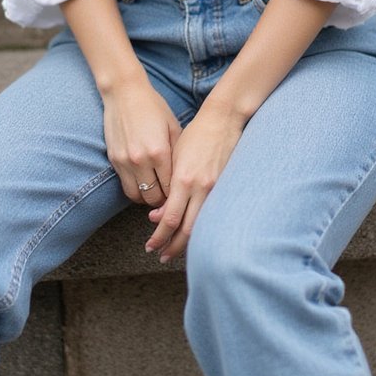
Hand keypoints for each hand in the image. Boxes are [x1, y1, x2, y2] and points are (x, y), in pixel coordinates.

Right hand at [102, 78, 181, 205]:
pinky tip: (144, 182)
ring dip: (147, 197)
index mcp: (159, 152)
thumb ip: (178, 154)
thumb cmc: (153, 107)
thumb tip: (183, 177)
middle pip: (153, 197)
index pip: (170, 187)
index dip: (177, 194)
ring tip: (156, 192)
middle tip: (169, 197)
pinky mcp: (114, 160)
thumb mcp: (174, 127)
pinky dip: (135, 188)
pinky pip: (125, 185)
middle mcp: (140, 160)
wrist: (124, 92)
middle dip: (163, 200)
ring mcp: (125, 161)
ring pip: (137, 196)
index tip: (181, 194)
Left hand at [145, 99, 246, 262]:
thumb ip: (166, 188)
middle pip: (185, 229)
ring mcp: (215, 189)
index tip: (150, 245)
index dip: (159, 236)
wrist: (223, 120)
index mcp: (184, 179)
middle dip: (171, 246)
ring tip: (172, 252)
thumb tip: (156, 215)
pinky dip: (199, 228)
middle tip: (159, 255)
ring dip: (185, 242)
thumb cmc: (195, 135)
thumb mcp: (175, 157)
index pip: (170, 218)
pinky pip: (210, 215)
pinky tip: (191, 234)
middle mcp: (200, 188)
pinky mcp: (225, 188)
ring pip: (200, 226)